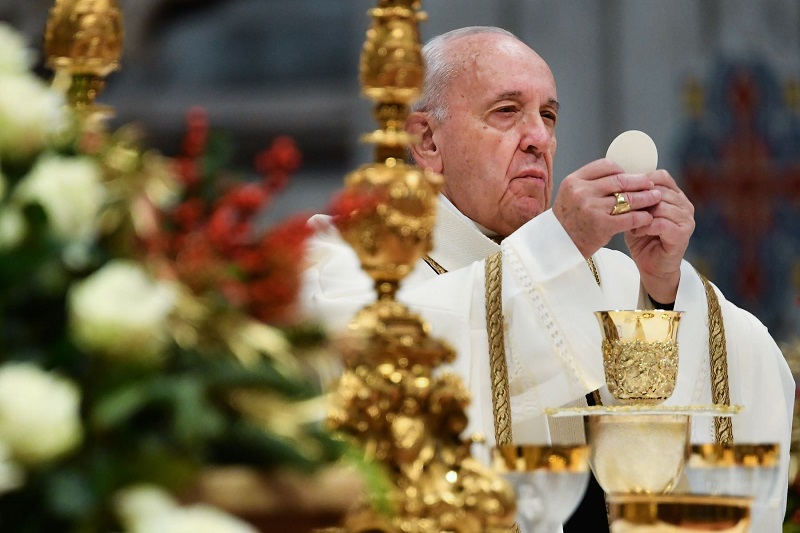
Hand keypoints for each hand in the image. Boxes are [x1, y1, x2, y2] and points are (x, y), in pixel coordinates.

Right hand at [553, 159, 661, 257]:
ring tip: (655, 197)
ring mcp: (591, 209)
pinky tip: (648, 217)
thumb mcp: (571, 194)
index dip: (623, 170)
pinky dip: (642, 217)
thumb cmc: (568, 220)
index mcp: (574, 180)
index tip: (632, 176)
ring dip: (645, 198)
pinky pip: (629, 218)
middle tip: (651, 184)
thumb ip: (591, 184)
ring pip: (627, 198)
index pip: (606, 166)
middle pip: (620, 180)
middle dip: (640, 182)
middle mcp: (582, 192)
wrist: (558, 245)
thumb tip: (621, 175)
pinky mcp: (601, 226)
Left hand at [625, 169, 694, 303]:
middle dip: (638, 198)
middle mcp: (684, 205)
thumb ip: (635, 198)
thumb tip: (619, 181)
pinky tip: (636, 232)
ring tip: (629, 223)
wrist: (653, 267)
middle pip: (659, 190)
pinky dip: (645, 226)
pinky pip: (661, 223)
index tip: (624, 190)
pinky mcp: (682, 234)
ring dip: (641, 214)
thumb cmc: (643, 239)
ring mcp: (686, 219)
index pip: (661, 177)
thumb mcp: (636, 213)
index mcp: (675, 196)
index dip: (641, 181)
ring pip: (660, 206)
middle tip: (623, 208)